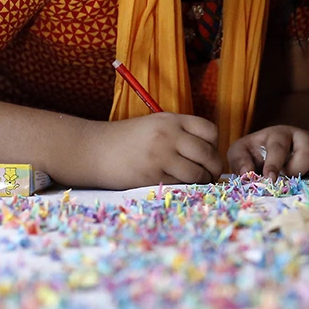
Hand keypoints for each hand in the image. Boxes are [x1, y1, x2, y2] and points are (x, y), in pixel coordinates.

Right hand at [89, 113, 220, 187]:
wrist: (93, 150)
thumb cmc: (126, 140)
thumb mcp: (154, 124)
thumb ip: (180, 132)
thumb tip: (209, 151)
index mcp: (172, 120)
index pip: (210, 131)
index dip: (215, 145)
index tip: (210, 154)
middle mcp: (169, 135)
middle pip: (208, 154)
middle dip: (215, 168)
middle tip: (212, 174)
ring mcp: (160, 156)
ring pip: (198, 173)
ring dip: (203, 181)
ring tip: (199, 182)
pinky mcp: (152, 176)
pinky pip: (181, 185)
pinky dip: (186, 188)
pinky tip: (180, 186)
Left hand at [228, 125, 308, 180]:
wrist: (274, 148)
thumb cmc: (257, 153)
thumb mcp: (241, 153)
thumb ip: (240, 162)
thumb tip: (247, 175)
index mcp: (278, 134)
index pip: (279, 145)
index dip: (274, 163)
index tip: (270, 179)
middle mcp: (301, 136)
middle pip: (308, 150)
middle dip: (298, 168)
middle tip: (289, 178)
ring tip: (304, 178)